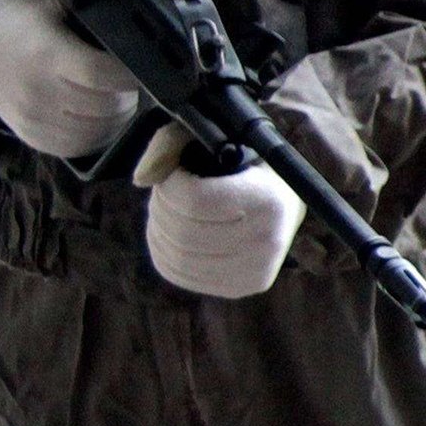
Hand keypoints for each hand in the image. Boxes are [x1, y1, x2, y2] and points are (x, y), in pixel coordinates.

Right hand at [0, 0, 138, 158]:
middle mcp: (36, 90)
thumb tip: (130, 30)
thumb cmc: (23, 21)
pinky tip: (101, 121)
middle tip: (130, 87)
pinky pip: (72, 147)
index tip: (137, 71)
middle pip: (101, 107)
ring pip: (92, 132)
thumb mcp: (52, 3)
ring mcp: (31, 117)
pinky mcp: (28, 135)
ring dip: (115, 120)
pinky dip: (95, 138)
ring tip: (118, 103)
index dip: (126, 76)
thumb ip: (88, 16)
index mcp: (46, 54)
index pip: (99, 75)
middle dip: (126, 97)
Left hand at [136, 127, 307, 298]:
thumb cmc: (243, 164)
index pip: (196, 201)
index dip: (171, 185)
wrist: (285, 202)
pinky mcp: (242, 286)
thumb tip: (141, 179)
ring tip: (167, 211)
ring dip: (158, 228)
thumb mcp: (214, 138)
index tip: (174, 174)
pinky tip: (169, 233)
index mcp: (269, 200)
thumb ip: (171, 144)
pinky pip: (180, 274)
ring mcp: (256, 270)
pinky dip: (163, 252)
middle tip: (166, 192)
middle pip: (183, 231)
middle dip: (161, 207)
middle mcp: (268, 240)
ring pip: (177, 255)